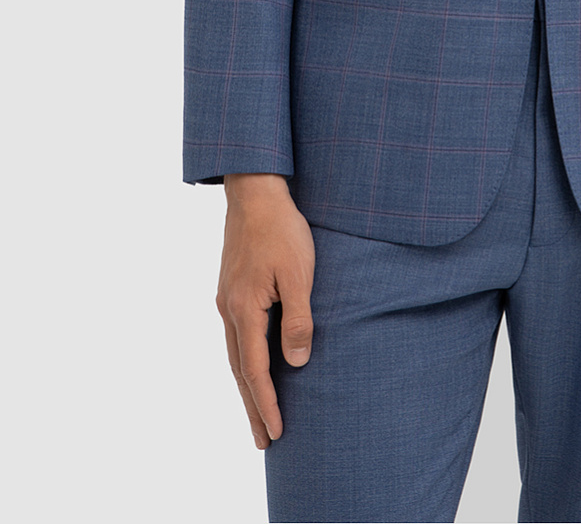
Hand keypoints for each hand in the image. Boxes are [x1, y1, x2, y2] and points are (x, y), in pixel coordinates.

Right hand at [217, 173, 315, 447]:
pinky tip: (253, 366)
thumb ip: (297, 319)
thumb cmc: (282, 230)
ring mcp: (226, 300)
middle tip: (262, 442)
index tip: (276, 433)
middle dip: (252, 407)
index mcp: (244, 310)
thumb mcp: (300, 274)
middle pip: (239, 371)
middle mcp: (229, 310)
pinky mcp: (231, 289)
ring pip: (235, 355)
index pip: (255, 371)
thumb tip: (295, 363)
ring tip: (258, 413)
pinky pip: (236, 336)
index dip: (266, 404)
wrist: (255, 193)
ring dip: (247, 387)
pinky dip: (244, 361)